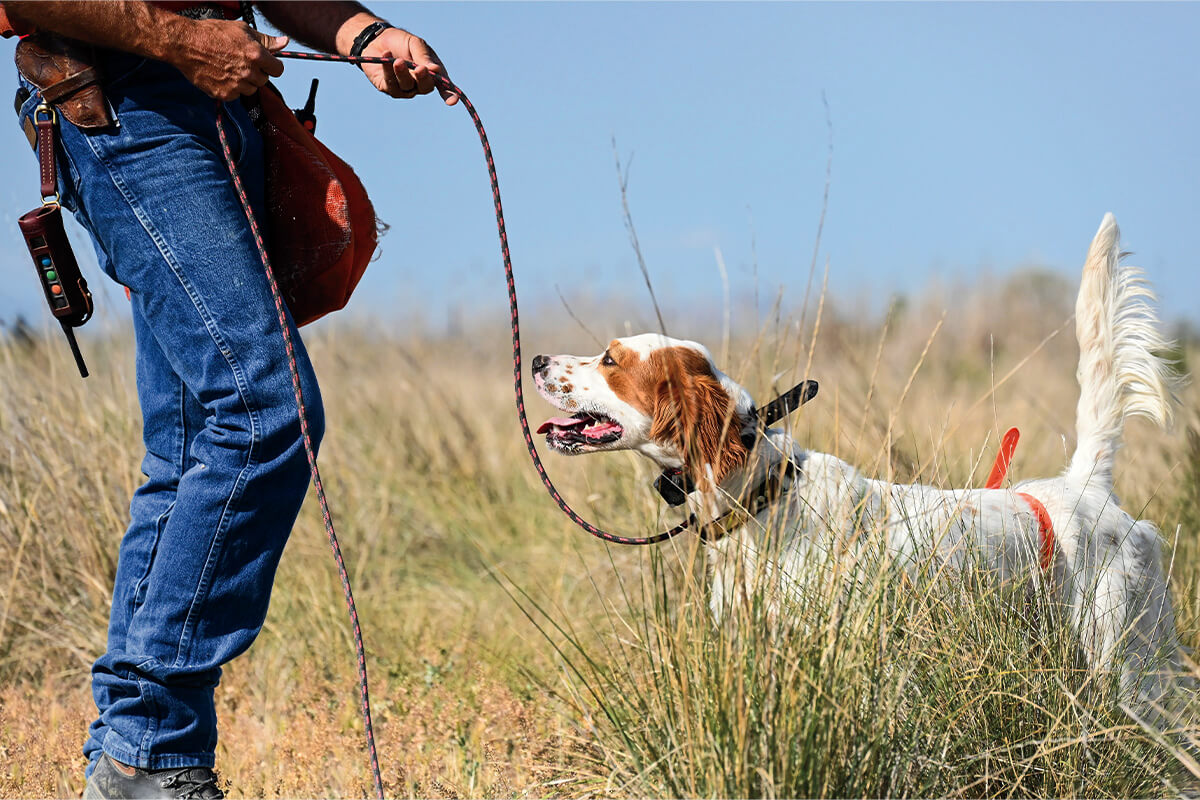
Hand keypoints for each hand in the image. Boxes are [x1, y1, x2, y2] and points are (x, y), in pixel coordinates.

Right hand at [172, 19, 287, 100]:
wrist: (185, 44)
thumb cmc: (211, 33)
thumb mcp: (242, 30)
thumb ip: (266, 40)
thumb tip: (284, 42)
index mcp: (256, 55)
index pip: (278, 70)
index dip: (272, 66)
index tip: (266, 64)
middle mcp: (248, 72)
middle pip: (263, 80)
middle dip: (256, 72)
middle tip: (241, 62)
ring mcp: (236, 85)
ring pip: (251, 89)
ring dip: (245, 82)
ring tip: (230, 68)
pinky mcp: (225, 94)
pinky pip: (236, 96)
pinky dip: (231, 88)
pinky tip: (222, 75)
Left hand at [360, 27, 457, 105]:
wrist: (376, 39)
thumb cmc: (400, 42)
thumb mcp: (415, 44)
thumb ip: (424, 57)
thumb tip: (435, 70)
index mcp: (432, 72)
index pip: (443, 86)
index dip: (449, 94)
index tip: (453, 101)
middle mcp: (419, 84)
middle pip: (425, 87)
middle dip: (423, 78)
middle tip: (419, 69)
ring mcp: (404, 88)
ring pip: (407, 86)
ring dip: (402, 73)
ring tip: (397, 60)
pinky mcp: (388, 88)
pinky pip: (391, 84)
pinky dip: (388, 70)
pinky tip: (386, 55)